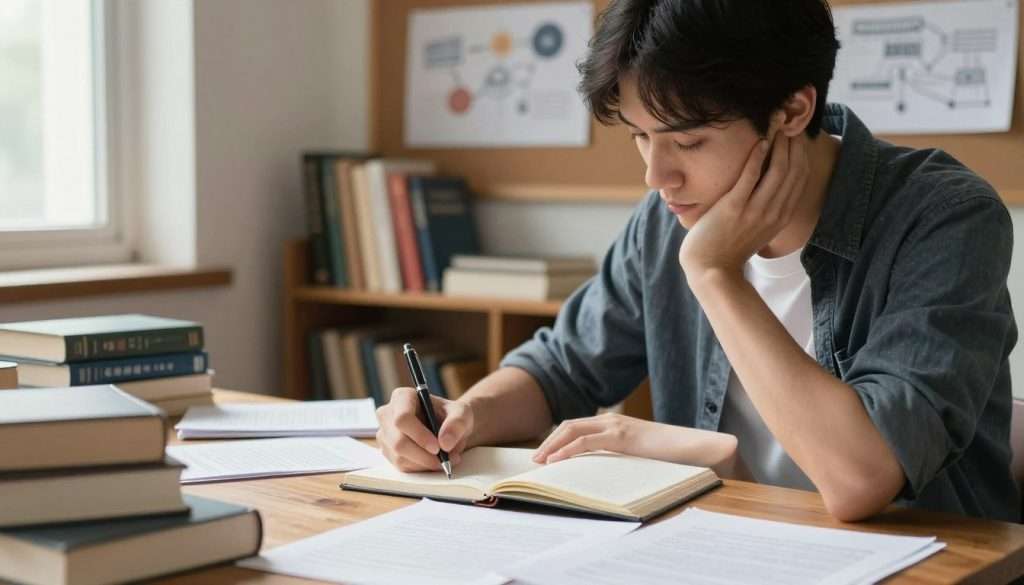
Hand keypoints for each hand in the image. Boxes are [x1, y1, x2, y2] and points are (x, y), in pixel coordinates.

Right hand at [375, 387, 474, 471]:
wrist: (447, 427)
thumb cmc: (451, 415)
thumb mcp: (461, 413)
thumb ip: (457, 424)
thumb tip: (445, 443)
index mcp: (403, 397)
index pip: (402, 418)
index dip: (419, 435)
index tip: (438, 447)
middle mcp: (388, 414)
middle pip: (398, 441)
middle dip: (424, 456)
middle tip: (444, 460)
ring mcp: (385, 434)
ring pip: (399, 457)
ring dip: (425, 463)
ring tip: (445, 459)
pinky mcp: (387, 451)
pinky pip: (401, 466)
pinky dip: (421, 468)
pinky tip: (433, 461)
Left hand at [531, 412, 737, 468]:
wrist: (697, 448)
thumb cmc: (670, 456)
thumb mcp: (637, 458)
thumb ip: (619, 459)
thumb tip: (600, 476)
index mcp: (615, 424)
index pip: (577, 426)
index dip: (557, 439)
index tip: (543, 456)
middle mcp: (612, 420)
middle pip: (569, 425)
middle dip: (548, 441)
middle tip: (534, 460)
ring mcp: (617, 425)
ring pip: (572, 429)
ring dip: (552, 444)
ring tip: (539, 462)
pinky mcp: (622, 436)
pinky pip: (586, 441)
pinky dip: (567, 450)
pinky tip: (556, 461)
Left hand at [677, 132, 809, 277]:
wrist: (711, 269)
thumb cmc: (729, 247)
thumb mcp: (757, 229)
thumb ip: (767, 209)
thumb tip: (769, 189)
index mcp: (781, 216)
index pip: (800, 178)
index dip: (801, 153)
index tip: (797, 134)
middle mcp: (774, 213)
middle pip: (793, 171)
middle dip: (793, 143)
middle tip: (789, 120)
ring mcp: (755, 211)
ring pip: (777, 171)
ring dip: (779, 144)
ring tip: (776, 124)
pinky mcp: (734, 209)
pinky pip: (750, 178)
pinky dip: (756, 158)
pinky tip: (760, 141)